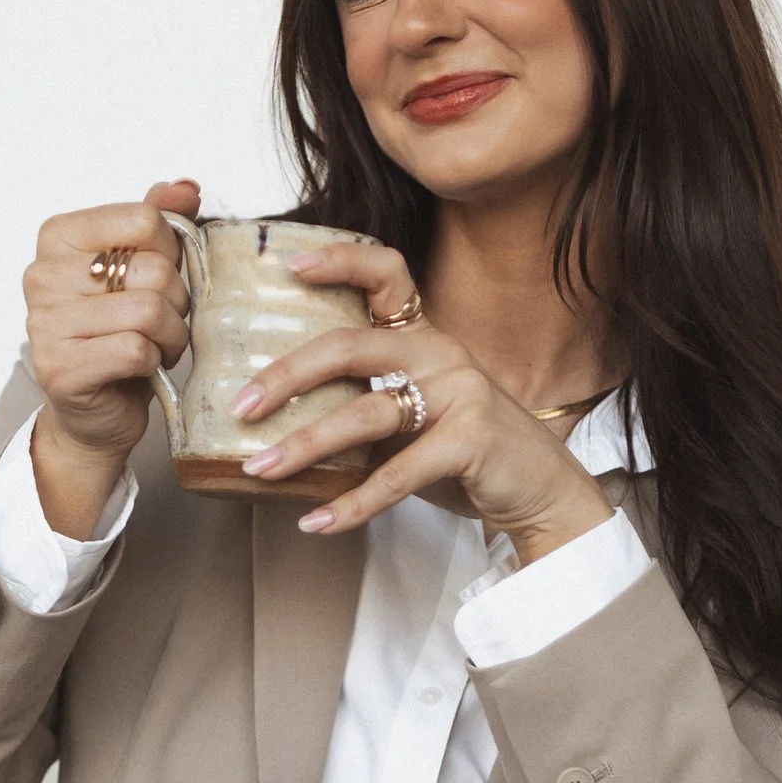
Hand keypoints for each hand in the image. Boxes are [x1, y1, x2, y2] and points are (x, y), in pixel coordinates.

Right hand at [21, 180, 198, 537]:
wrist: (99, 408)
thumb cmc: (121, 332)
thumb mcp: (145, 268)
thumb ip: (161, 221)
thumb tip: (185, 187)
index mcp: (59, 237)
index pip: (143, 219)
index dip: (170, 252)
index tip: (157, 276)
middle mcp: (42, 275)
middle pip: (150, 268)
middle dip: (175, 301)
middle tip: (161, 321)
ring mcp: (44, 323)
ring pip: (147, 311)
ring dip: (169, 335)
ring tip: (156, 344)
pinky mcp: (59, 368)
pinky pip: (135, 350)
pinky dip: (154, 362)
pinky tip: (142, 367)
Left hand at [232, 239, 615, 560]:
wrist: (540, 492)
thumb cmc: (465, 454)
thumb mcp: (413, 418)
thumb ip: (362, 405)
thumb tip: (274, 425)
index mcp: (423, 337)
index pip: (386, 273)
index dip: (340, 261)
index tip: (289, 267)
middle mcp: (440, 353)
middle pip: (349, 346)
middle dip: (285, 376)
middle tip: (241, 406)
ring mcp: (460, 393)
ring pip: (365, 412)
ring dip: (304, 444)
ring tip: (259, 469)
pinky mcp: (471, 440)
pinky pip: (397, 473)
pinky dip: (352, 503)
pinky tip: (316, 521)